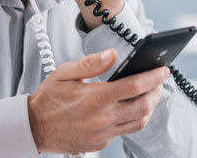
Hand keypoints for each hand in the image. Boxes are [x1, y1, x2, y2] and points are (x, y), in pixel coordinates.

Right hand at [27, 49, 168, 153]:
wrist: (33, 127)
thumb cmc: (49, 97)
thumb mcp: (65, 73)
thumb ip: (91, 63)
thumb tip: (113, 54)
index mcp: (95, 97)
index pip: (134, 86)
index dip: (153, 77)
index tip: (163, 69)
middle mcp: (102, 118)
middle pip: (143, 106)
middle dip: (157, 92)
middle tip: (160, 81)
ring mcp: (102, 133)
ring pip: (138, 122)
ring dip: (150, 107)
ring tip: (151, 94)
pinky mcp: (100, 143)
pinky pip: (125, 132)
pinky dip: (134, 118)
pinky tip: (132, 107)